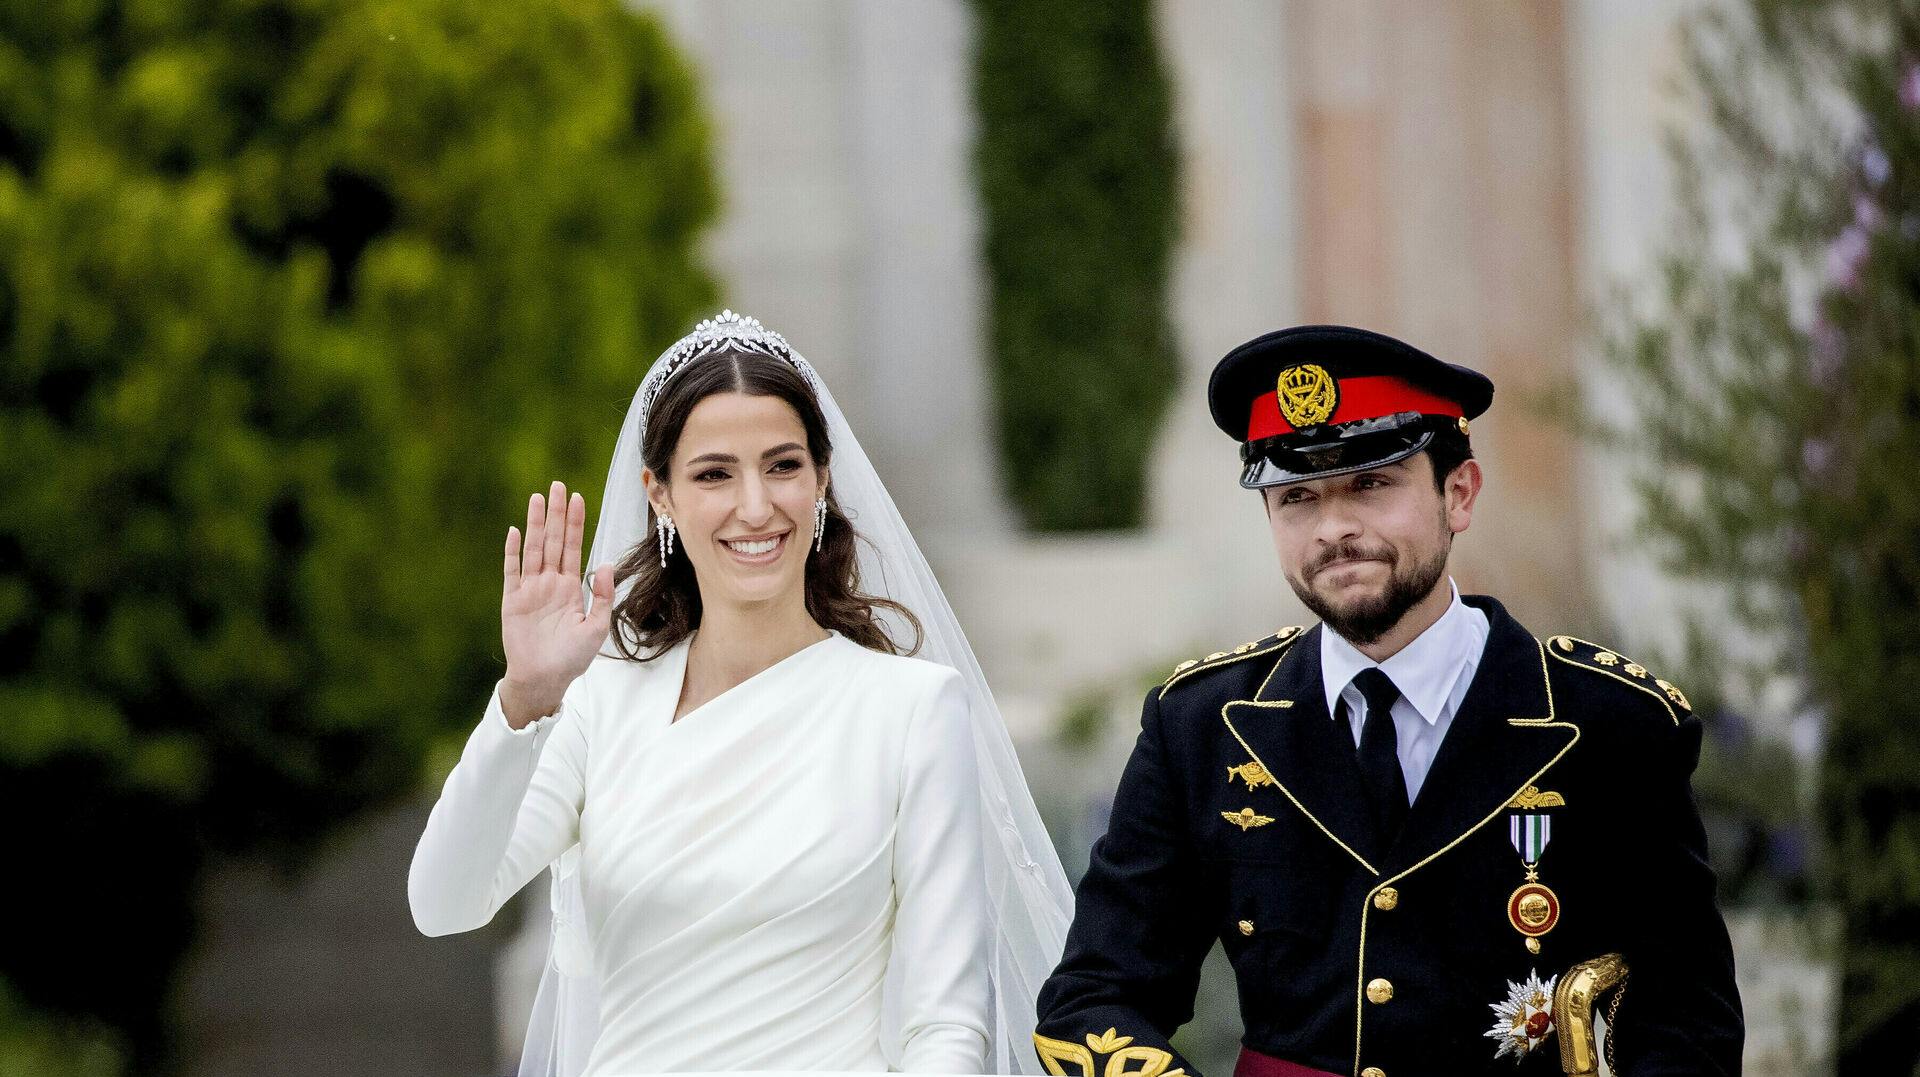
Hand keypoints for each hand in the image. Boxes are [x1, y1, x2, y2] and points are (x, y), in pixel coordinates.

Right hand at [500, 480, 615, 727]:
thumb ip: (603, 596)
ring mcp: (530, 590)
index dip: (575, 523)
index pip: (573, 547)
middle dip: (556, 514)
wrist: (544, 680)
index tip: (578, 498)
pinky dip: (513, 551)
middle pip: (553, 540)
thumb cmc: (572, 658)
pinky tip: (515, 531)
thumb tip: (606, 563)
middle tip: (558, 485)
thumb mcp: (596, 628)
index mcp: (570, 587)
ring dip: (535, 524)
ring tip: (537, 498)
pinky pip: (512, 571)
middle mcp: (550, 583)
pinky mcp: (512, 601)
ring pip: (533, 549)